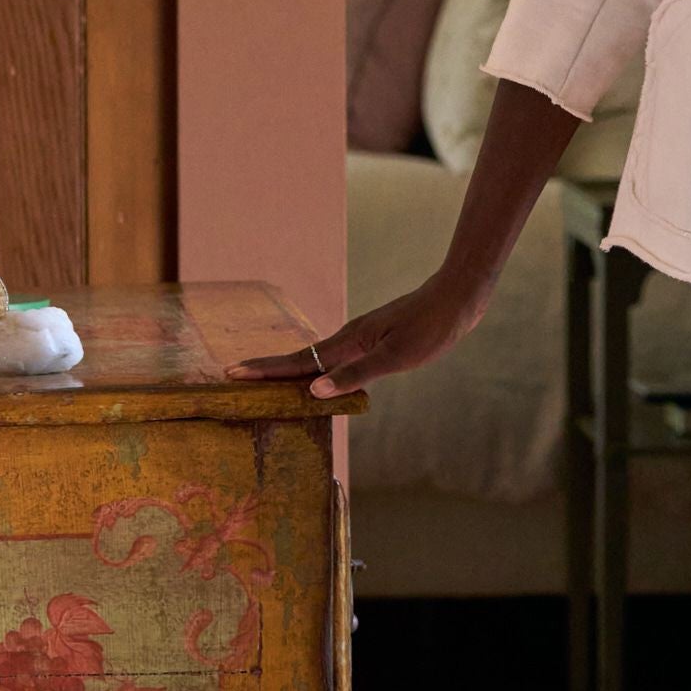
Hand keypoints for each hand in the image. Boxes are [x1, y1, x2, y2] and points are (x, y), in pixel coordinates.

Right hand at [236, 273, 483, 400]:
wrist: (458, 299)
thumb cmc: (432, 328)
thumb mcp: (396, 357)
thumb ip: (355, 374)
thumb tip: (313, 391)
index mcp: (349, 342)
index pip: (298, 362)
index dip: (266, 371)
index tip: (232, 374)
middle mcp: (349, 339)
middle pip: (300, 359)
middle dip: (267, 370)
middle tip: (234, 377)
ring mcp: (361, 338)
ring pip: (317, 359)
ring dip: (290, 371)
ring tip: (266, 382)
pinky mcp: (375, 340)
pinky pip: (335, 359)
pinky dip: (318, 369)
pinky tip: (321, 378)